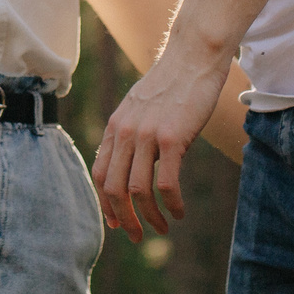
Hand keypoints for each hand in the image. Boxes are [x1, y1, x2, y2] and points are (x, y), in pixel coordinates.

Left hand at [94, 37, 236, 241]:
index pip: (100, 173)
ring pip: (137, 190)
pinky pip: (166, 183)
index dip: (105, 203)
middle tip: (138, 236)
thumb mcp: (139, 107)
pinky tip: (179, 212)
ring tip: (163, 227)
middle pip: (114, 188)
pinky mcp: (172, 138)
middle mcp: (125, 132)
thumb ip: (129, 133)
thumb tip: (128, 162)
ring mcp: (147, 135)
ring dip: (149, 217)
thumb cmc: (171, 84)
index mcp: (115, 127)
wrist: (192, 57)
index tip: (117, 222)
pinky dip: (171, 205)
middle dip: (125, 218)